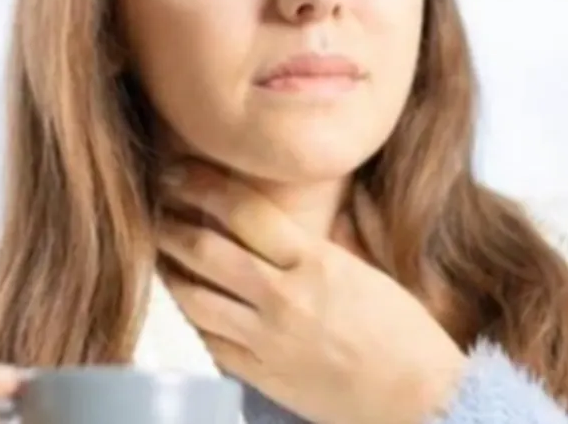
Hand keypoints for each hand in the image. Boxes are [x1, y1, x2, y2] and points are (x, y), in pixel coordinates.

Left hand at [157, 162, 466, 423]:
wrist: (415, 396)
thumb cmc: (403, 332)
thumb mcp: (368, 272)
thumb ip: (328, 244)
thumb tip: (303, 214)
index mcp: (318, 262)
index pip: (247, 213)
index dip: (205, 187)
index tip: (180, 171)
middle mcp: (286, 297)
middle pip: (207, 251)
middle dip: (170, 224)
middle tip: (152, 207)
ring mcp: (267, 339)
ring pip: (194, 298)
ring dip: (168, 272)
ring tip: (157, 255)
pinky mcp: (259, 374)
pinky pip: (207, 342)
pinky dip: (188, 319)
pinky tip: (182, 304)